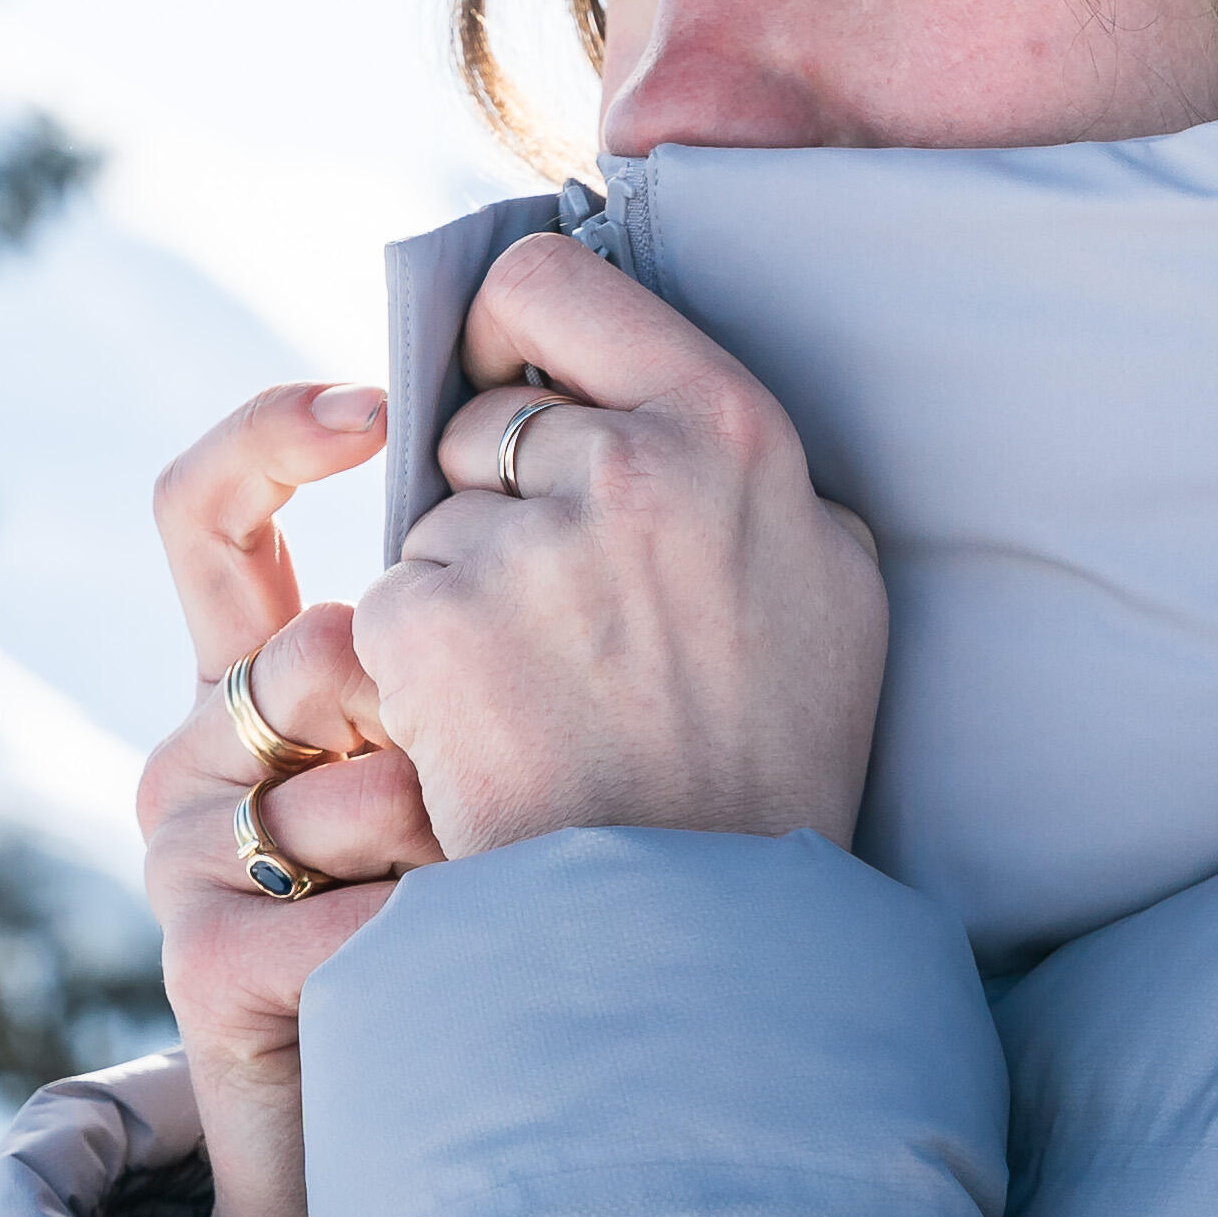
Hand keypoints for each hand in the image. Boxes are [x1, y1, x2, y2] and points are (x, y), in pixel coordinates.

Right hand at [138, 384, 446, 1216]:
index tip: (372, 402)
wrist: (443, 1154)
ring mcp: (187, 861)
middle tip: (520, 806)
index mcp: (260, 687)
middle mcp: (195, 757)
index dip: (268, 435)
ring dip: (470, 846)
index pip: (207, 515)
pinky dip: (453, 942)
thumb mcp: (494, 757)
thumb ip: (491, 636)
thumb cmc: (491, 936)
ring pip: (360, 781)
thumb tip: (571, 473)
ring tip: (516, 910)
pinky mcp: (206, 963)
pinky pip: (360, 905)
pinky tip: (492, 972)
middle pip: (319, 650)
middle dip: (451, 721)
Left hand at [354, 234, 885, 858]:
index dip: (508, 336)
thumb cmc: (771, 769)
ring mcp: (523, 545)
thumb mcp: (830, 587)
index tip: (512, 397)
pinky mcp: (429, 626)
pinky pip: (386, 609)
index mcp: (733, 429)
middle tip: (566, 625)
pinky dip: (414, 676)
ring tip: (544, 702)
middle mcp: (630, 465)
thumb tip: (651, 383)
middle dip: (497, 503)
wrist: (700, 936)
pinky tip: (489, 741)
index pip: (550, 280)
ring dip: (459, 599)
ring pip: (430, 522)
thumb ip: (743, 468)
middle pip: (482, 419)